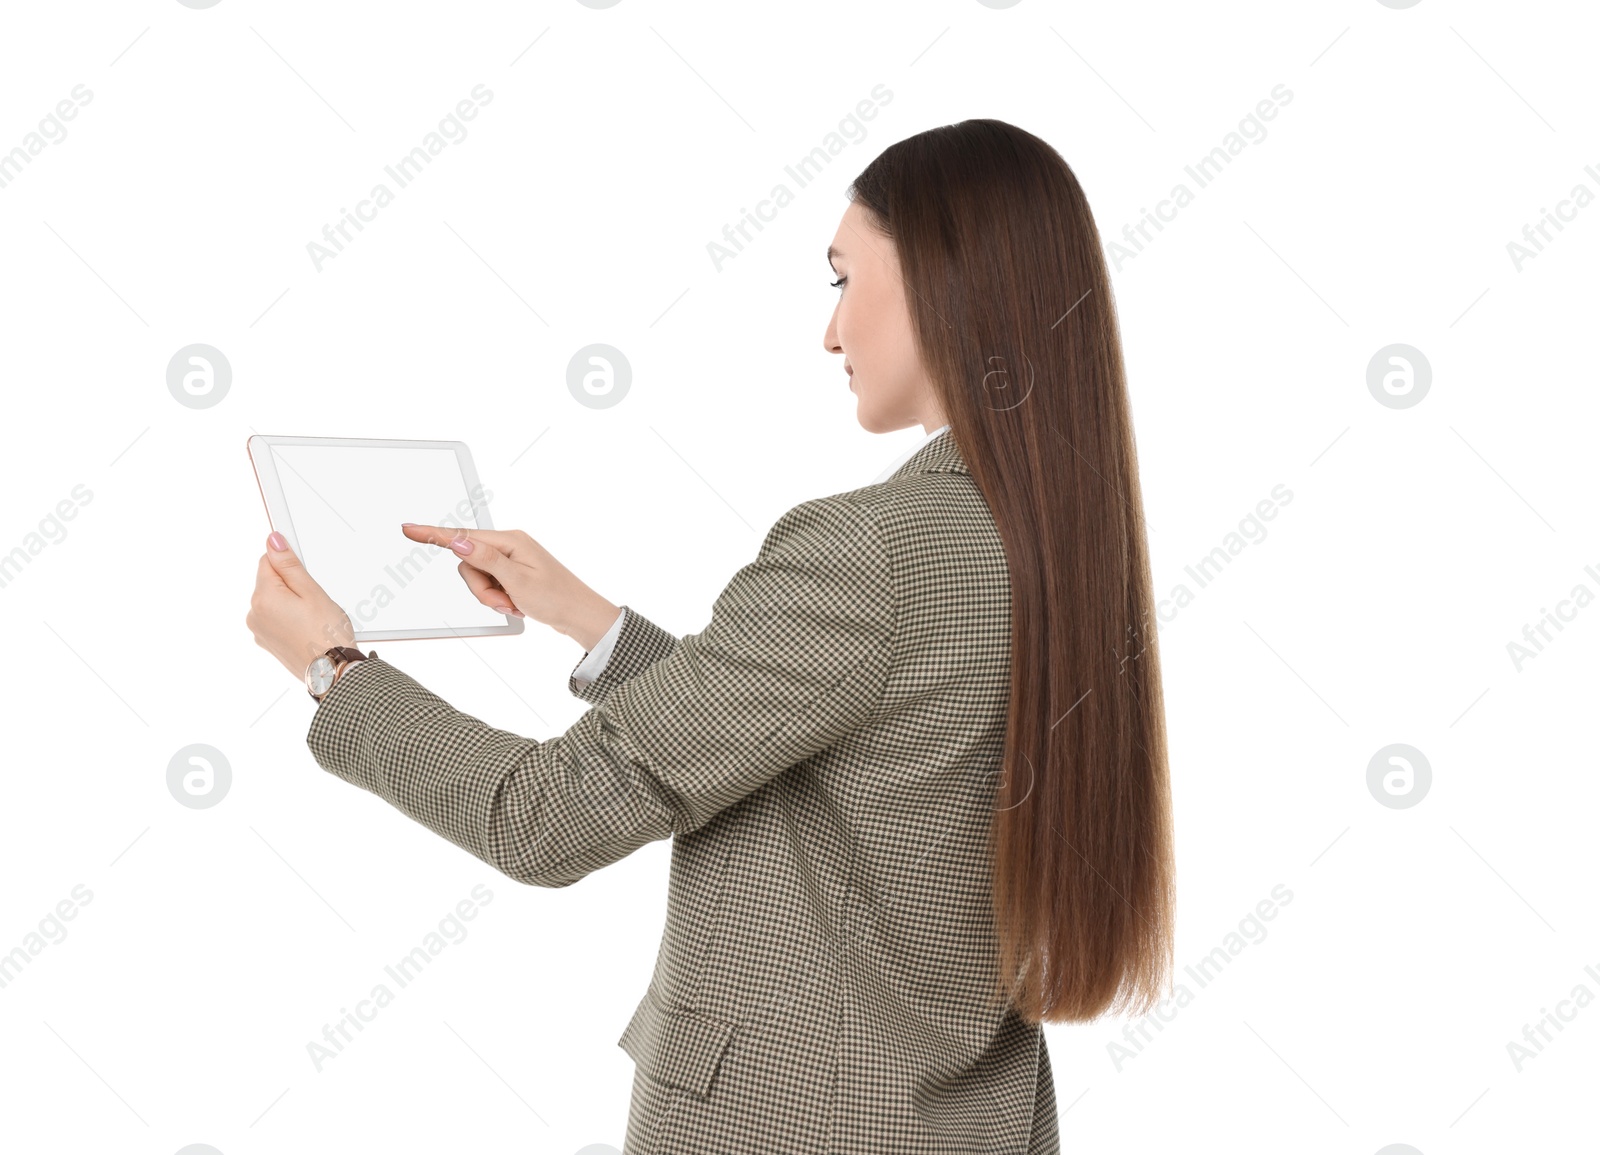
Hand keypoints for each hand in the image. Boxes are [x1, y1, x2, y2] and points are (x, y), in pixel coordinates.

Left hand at [246, 532, 356, 680]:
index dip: (290, 563)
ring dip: (291, 604)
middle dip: (292, 586)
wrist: (332, 673)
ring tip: (314, 619)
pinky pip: (276, 620)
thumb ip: (289, 565)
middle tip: (316, 602)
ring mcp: (259, 630)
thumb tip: (273, 541)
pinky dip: (290, 619)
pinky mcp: (267, 642)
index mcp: (263, 597)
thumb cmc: (327, 635)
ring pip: (274, 602)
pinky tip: (308, 629)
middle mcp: (254, 614)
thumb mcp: (312, 592)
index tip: (306, 574)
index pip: (268, 561)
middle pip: (270, 583)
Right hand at [400, 523, 620, 649]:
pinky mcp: (512, 575)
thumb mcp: (517, 581)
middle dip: (481, 589)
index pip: (464, 536)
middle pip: (468, 564)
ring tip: (515, 604)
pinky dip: (499, 600)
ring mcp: (510, 561)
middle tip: (505, 601)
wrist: (580, 616)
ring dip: (491, 597)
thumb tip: (459, 541)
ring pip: (477, 579)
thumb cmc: (557, 598)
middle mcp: (509, 546)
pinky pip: (490, 586)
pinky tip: (518, 605)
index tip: (408, 529)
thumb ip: (485, 560)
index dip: (434, 534)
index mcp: (510, 541)